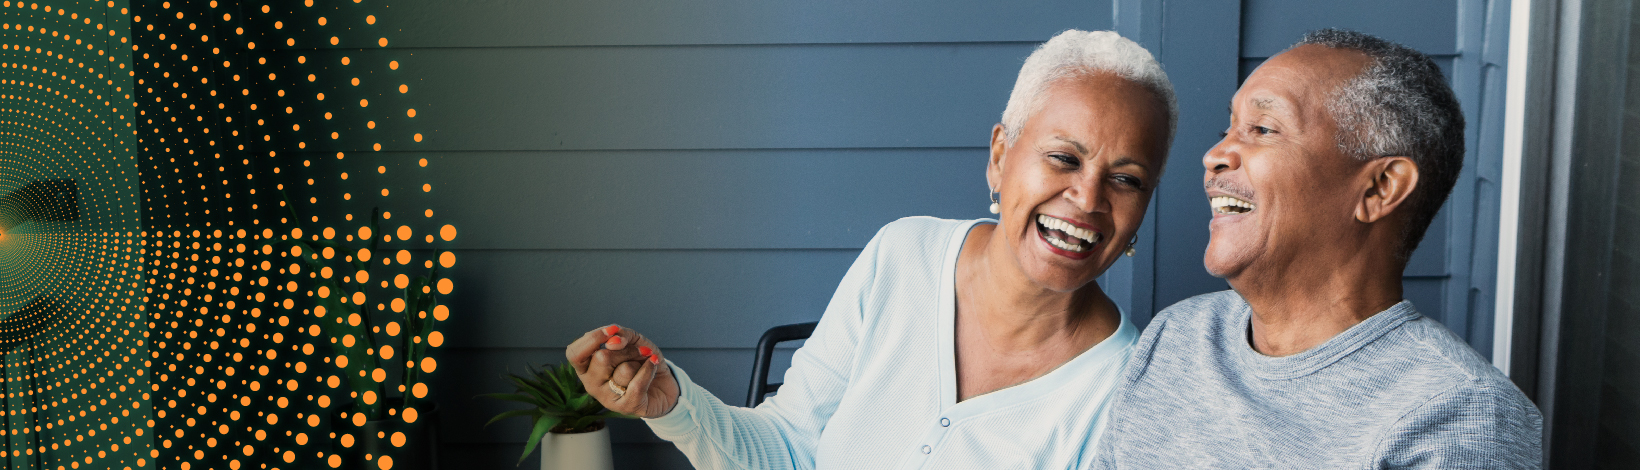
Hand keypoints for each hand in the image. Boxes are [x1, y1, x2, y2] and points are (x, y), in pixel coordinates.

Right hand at [566, 324, 680, 417]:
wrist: (663, 382)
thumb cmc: (640, 360)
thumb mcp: (631, 340)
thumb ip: (620, 335)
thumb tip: (613, 341)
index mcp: (585, 367)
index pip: (574, 353)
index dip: (592, 339)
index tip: (612, 331)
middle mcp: (591, 384)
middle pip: (602, 358)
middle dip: (626, 350)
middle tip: (638, 352)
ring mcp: (606, 398)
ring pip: (623, 371)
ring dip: (639, 362)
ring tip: (642, 366)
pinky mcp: (625, 408)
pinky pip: (638, 384)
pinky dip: (649, 370)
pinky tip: (652, 367)